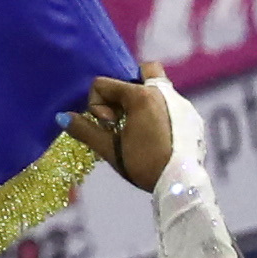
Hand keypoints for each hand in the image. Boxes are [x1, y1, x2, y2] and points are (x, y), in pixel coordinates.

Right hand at [77, 69, 188, 189]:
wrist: (182, 184)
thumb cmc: (145, 165)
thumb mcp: (111, 150)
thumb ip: (86, 130)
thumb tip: (63, 117)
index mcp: (141, 96)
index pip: (103, 84)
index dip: (98, 105)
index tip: (108, 126)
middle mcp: (164, 92)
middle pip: (139, 72)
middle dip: (124, 90)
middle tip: (122, 116)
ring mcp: (182, 103)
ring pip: (157, 88)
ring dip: (142, 101)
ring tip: (138, 128)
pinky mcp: (193, 117)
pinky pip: (171, 104)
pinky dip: (159, 112)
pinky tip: (156, 136)